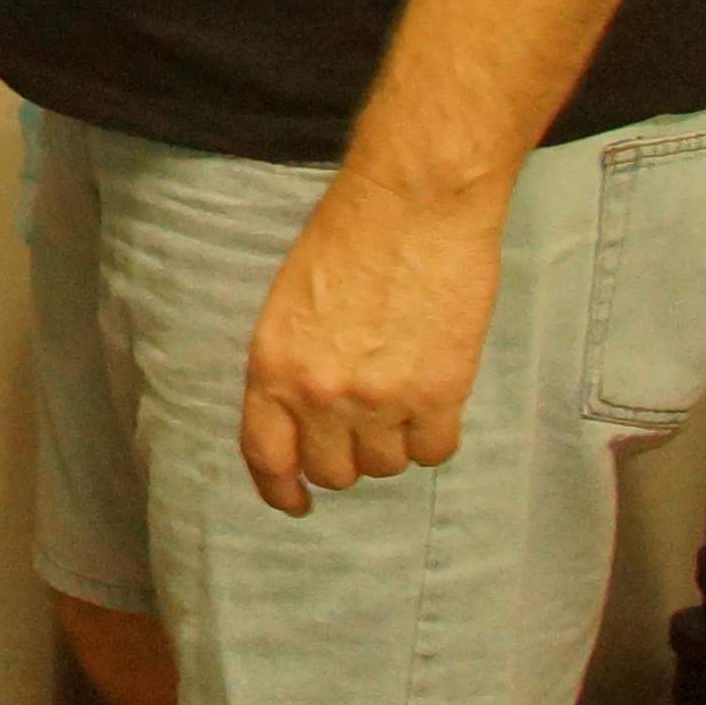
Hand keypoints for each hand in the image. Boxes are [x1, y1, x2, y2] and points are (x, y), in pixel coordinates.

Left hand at [237, 168, 507, 514]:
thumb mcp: (291, 302)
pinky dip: (433, 436)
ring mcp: (380, 399)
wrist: (414, 205)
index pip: (266, 455)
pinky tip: (433, 400)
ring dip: (391, 444)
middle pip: (332, 471)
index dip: (280, 489)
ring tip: (399, 396)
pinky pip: (434, 452)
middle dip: (344, 455)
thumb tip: (305, 414)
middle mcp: (320, 392)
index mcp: (272, 365)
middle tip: (360, 426)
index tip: (294, 500)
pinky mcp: (439, 394)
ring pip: (385, 466)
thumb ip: (292, 363)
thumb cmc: (349, 237)